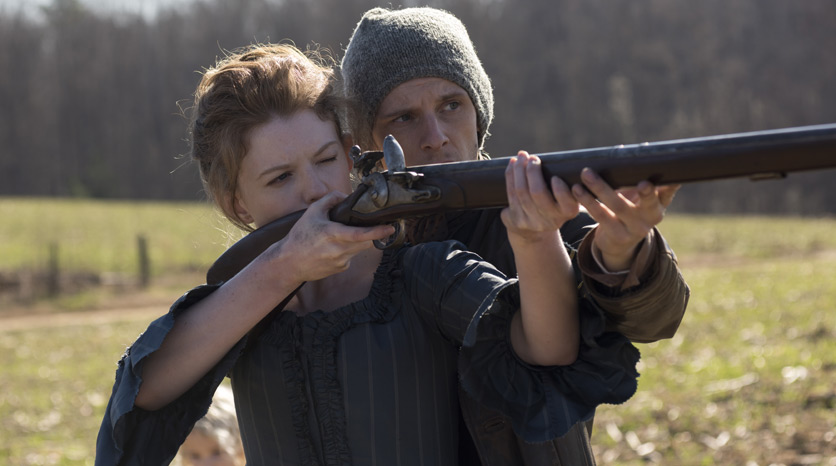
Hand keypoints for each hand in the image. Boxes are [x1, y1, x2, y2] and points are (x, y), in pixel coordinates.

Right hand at [263, 191, 394, 282]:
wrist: (289, 263)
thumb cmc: (300, 236)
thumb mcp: (312, 212)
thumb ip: (330, 199)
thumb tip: (346, 196)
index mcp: (333, 234)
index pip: (360, 234)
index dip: (378, 231)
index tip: (390, 228)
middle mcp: (339, 250)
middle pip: (366, 242)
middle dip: (370, 234)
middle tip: (369, 227)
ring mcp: (341, 261)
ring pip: (359, 249)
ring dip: (356, 242)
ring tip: (340, 237)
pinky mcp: (341, 269)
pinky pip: (351, 257)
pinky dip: (348, 251)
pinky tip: (333, 249)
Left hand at [500, 151, 578, 243]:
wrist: (534, 232)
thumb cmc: (553, 204)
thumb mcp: (564, 198)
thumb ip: (566, 181)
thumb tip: (557, 157)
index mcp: (567, 212)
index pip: (566, 202)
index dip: (560, 191)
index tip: (555, 177)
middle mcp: (550, 220)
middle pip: (538, 192)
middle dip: (532, 171)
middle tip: (532, 158)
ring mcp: (531, 221)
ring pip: (521, 191)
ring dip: (519, 170)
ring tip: (521, 156)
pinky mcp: (516, 220)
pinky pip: (510, 194)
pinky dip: (510, 176)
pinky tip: (512, 165)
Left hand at [572, 168, 679, 270]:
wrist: (618, 242)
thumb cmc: (630, 209)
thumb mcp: (639, 197)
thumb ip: (642, 177)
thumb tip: (644, 147)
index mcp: (660, 204)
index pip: (668, 192)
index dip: (670, 186)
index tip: (668, 176)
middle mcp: (652, 218)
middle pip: (649, 203)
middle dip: (647, 193)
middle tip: (643, 183)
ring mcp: (635, 229)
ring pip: (618, 206)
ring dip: (600, 188)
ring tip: (586, 174)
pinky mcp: (617, 235)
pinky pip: (600, 215)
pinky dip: (588, 201)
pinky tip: (577, 190)